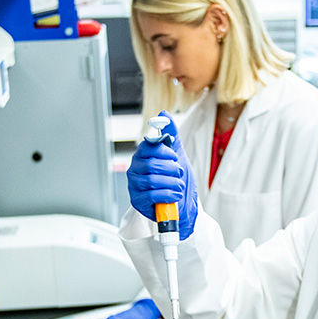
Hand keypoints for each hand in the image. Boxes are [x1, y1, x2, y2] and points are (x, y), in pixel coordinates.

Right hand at [127, 110, 198, 239]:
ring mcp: (134, 186)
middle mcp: (134, 169)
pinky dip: (168, 195)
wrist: (183, 203)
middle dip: (171, 170)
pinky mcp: (136, 201)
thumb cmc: (177, 179)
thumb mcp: (177, 154)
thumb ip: (171, 134)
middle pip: (151, 164)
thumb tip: (164, 114)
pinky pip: (151, 195)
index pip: (147, 147)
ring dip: (172, 183)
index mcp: (142, 156)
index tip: (175, 157)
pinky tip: (175, 195)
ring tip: (179, 186)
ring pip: (152, 180)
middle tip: (179, 174)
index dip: (164, 151)